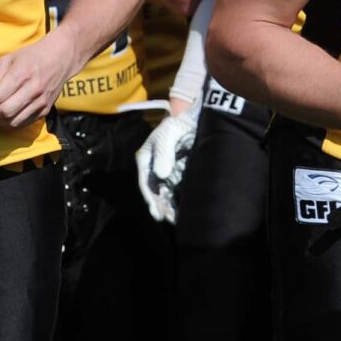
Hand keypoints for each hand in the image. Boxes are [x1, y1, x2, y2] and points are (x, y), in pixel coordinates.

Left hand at [0, 33, 85, 129]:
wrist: (61, 58)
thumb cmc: (32, 56)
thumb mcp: (9, 59)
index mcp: (23, 74)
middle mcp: (33, 90)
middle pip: (4, 112)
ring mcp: (40, 102)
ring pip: (12, 122)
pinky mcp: (44, 111)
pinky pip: (22, 124)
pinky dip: (9, 123)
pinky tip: (4, 115)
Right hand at [137, 100, 197, 223]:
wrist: (195, 120)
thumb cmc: (178, 124)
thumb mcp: (169, 132)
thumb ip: (164, 150)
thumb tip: (162, 174)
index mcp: (146, 158)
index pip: (145, 181)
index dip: (150, 196)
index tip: (155, 208)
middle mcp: (153, 168)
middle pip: (154, 191)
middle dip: (159, 205)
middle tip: (165, 217)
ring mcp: (166, 173)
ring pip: (164, 194)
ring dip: (167, 207)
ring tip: (173, 219)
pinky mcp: (178, 176)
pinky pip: (176, 191)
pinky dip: (178, 202)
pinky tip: (181, 213)